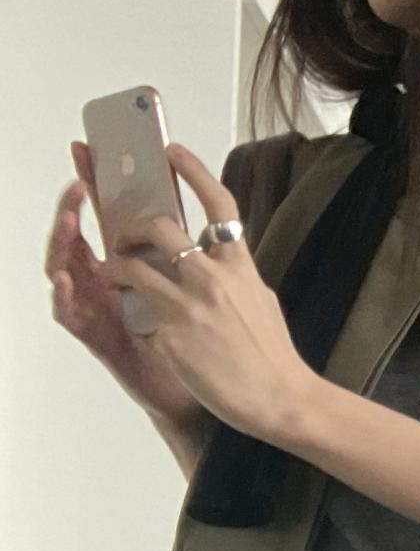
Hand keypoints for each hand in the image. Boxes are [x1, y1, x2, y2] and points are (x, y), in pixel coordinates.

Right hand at [47, 140, 209, 444]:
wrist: (225, 399)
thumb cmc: (218, 349)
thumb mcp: (211, 294)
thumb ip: (198, 260)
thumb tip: (209, 218)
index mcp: (141, 268)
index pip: (115, 218)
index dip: (104, 184)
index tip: (95, 150)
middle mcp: (115, 284)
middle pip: (85, 235)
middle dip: (77, 205)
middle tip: (80, 180)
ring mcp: (103, 309)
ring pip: (69, 267)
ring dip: (64, 240)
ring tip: (68, 220)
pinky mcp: (100, 338)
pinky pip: (71, 314)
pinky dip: (64, 294)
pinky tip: (65, 276)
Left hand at [99, 142, 322, 447]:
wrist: (281, 398)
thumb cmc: (274, 354)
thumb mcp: (262, 300)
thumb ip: (237, 275)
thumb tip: (221, 259)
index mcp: (240, 267)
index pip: (217, 205)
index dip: (193, 171)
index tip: (173, 151)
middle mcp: (212, 280)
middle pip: (158, 228)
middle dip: (132, 229)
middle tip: (125, 238)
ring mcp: (188, 308)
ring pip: (129, 268)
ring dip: (116, 269)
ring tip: (119, 279)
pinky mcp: (170, 337)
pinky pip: (140, 318)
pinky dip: (141, 322)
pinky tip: (154, 334)